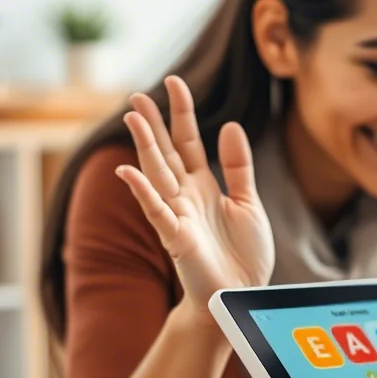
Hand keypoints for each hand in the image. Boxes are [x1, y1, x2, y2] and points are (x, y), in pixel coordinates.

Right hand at [117, 76, 274, 318]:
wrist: (242, 295)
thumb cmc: (244, 254)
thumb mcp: (249, 203)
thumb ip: (239, 167)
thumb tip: (231, 125)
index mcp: (203, 185)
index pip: (189, 141)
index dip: (182, 113)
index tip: (174, 82)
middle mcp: (185, 196)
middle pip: (166, 152)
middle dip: (153, 124)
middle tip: (137, 94)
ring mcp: (178, 215)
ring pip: (157, 174)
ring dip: (144, 146)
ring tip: (133, 117)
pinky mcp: (176, 238)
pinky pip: (156, 212)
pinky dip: (142, 192)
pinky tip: (127, 172)